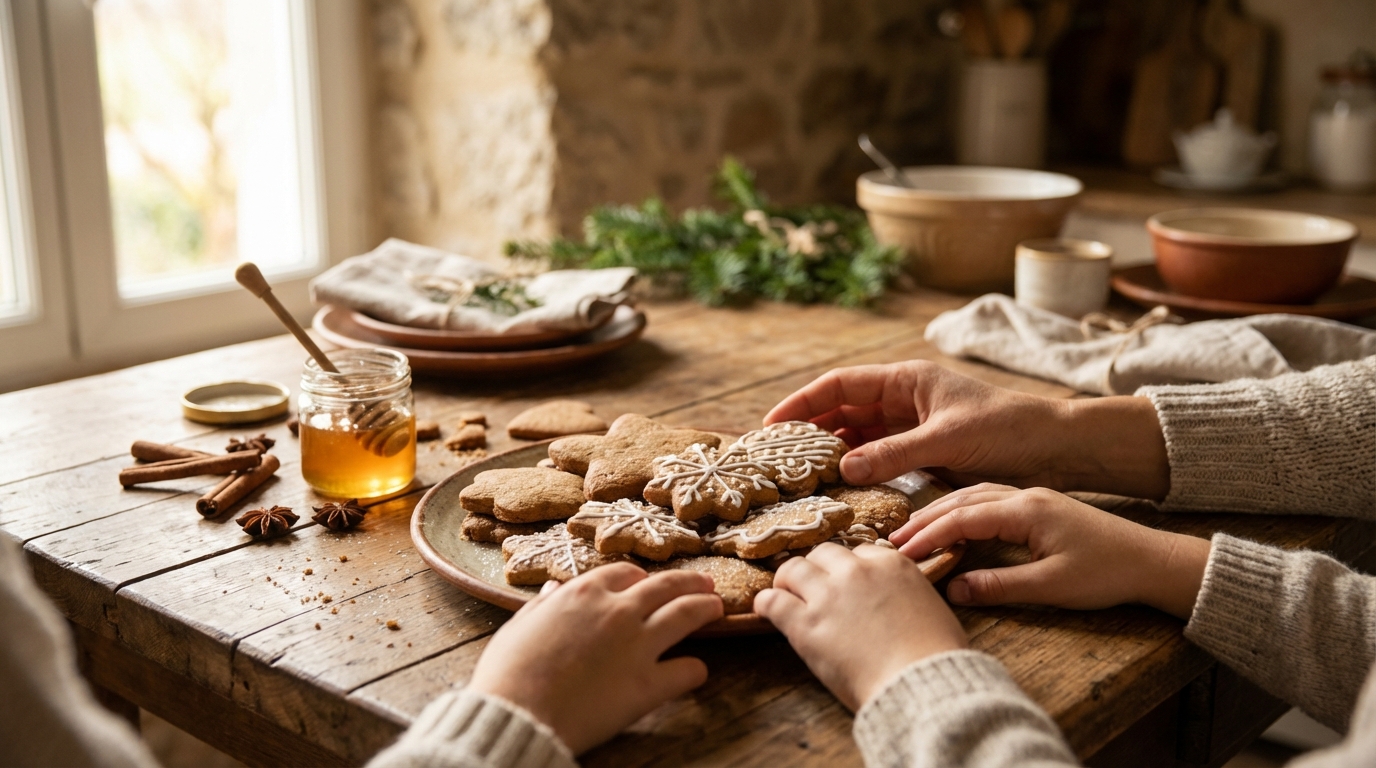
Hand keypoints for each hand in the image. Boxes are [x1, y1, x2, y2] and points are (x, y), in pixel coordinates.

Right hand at [467, 564, 722, 753]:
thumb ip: (542, 605)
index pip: (625, 573)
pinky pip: (688, 669)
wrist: (516, 714)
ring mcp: (638, 644)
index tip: (646, 583)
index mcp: (584, 593)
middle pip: (666, 586)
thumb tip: (554, 590)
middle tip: (705, 585)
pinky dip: (695, 670)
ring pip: (687, 614)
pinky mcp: (648, 684)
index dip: (640, 578)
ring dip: (706, 608)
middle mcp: (618, 610)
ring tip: (719, 609)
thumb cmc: (507, 674)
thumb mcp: (518, 626)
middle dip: (689, 582)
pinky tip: (696, 671)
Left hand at [754, 543, 966, 710]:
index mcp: (892, 565)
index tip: (846, 583)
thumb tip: (898, 604)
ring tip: (785, 594)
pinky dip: (766, 603)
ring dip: (788, 580)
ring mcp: (828, 596)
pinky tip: (765, 609)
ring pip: (794, 569)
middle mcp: (857, 572)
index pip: (861, 552)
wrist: (922, 684)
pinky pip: (774, 601)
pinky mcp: (806, 624)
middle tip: (813, 587)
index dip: (851, 570)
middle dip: (818, 569)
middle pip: (824, 554)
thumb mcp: (932, 608)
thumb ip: (907, 594)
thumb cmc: (936, 658)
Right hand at [764, 361, 1169, 499]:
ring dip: (830, 451)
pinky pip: (878, 457)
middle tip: (775, 455)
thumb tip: (842, 468)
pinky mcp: (923, 452)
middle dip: (808, 428)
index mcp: (907, 380)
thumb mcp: (947, 441)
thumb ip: (893, 453)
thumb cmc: (1009, 430)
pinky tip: (839, 485)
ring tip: (798, 473)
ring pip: (857, 435)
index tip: (771, 425)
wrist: (1056, 449)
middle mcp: (904, 399)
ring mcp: (912, 426)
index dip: (802, 402)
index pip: (840, 385)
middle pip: (842, 409)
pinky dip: (857, 468)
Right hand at [891, 484, 1209, 618]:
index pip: (962, 519)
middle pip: (961, 501)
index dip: (929, 536)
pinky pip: (988, 500)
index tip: (902, 554)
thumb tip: (954, 590)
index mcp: (1025, 510)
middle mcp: (1024, 496)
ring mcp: (1031, 498)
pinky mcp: (1038, 505)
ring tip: (913, 531)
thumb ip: (1000, 586)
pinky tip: (952, 520)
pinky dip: (962, 509)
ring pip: (973, 497)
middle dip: (925, 520)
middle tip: (893, 540)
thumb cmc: (1107, 573)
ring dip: (940, 511)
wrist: (1150, 558)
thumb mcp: (1052, 586)